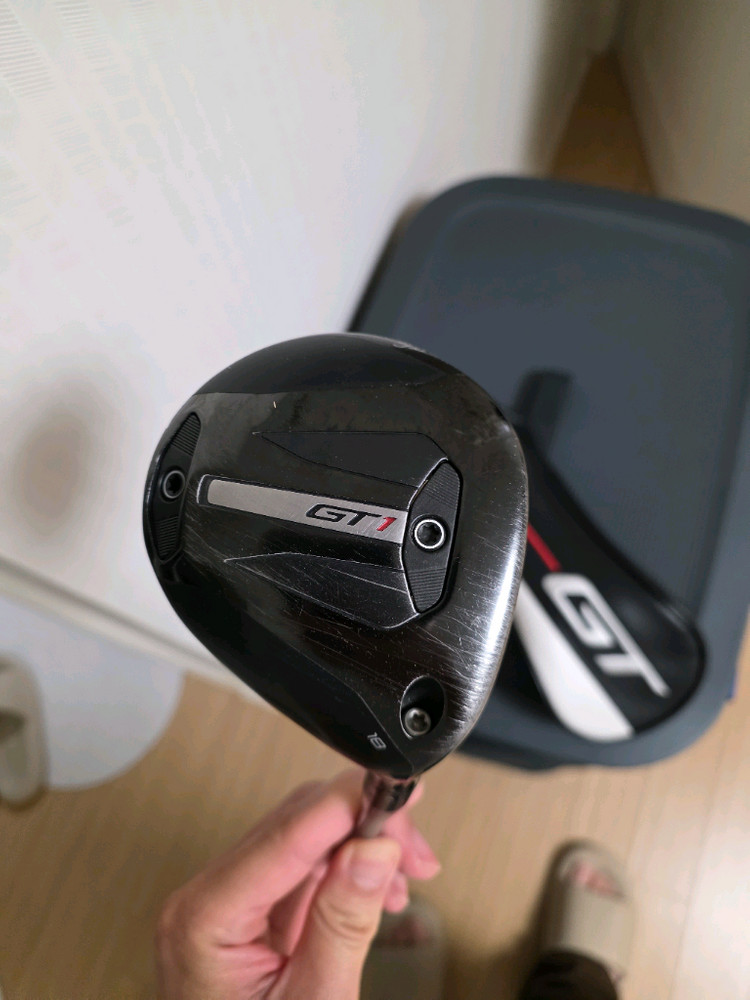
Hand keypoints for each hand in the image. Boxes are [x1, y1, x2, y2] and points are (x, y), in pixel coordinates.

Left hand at [156, 770, 440, 999]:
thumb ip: (342, 923)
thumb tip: (373, 851)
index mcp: (204, 920)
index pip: (283, 837)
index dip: (343, 805)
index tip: (390, 790)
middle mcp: (205, 898)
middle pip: (294, 823)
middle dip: (361, 825)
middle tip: (414, 845)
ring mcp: (224, 903)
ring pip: (303, 836)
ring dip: (360, 844)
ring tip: (407, 871)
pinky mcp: (247, 912)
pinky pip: (301, 867)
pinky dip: (346, 868)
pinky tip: (378, 886)